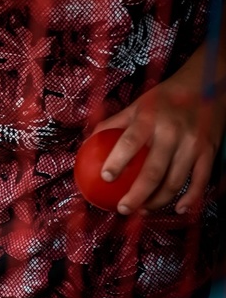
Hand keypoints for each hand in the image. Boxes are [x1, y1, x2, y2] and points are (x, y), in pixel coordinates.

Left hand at [94, 73, 225, 213]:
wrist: (206, 86)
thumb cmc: (165, 99)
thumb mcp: (136, 105)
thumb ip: (113, 124)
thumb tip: (88, 142)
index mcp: (149, 119)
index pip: (130, 142)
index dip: (117, 161)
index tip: (106, 177)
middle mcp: (172, 133)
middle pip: (153, 171)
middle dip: (136, 195)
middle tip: (122, 209)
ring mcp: (193, 144)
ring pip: (175, 181)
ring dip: (158, 201)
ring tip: (143, 211)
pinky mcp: (209, 152)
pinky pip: (200, 180)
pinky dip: (190, 198)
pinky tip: (178, 209)